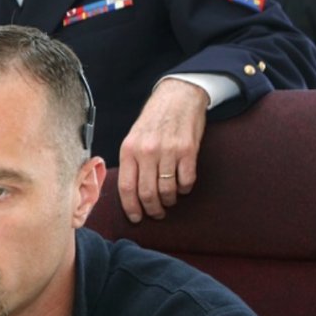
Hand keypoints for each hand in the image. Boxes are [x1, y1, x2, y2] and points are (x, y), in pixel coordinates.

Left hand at [117, 79, 208, 222]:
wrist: (177, 97)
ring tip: (169, 201)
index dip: (131, 207)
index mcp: (129, 150)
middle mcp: (147, 152)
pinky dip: (185, 189)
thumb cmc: (153, 120)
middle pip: (147, 193)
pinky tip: (182, 187)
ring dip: (169, 201)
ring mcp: (168, 151)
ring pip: (167, 190)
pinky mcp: (188, 151)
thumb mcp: (133, 138)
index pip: (126, 187)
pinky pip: (186, 180)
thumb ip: (130, 162)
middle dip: (152, 209)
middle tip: (156, 214)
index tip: (136, 218)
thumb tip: (128, 191)